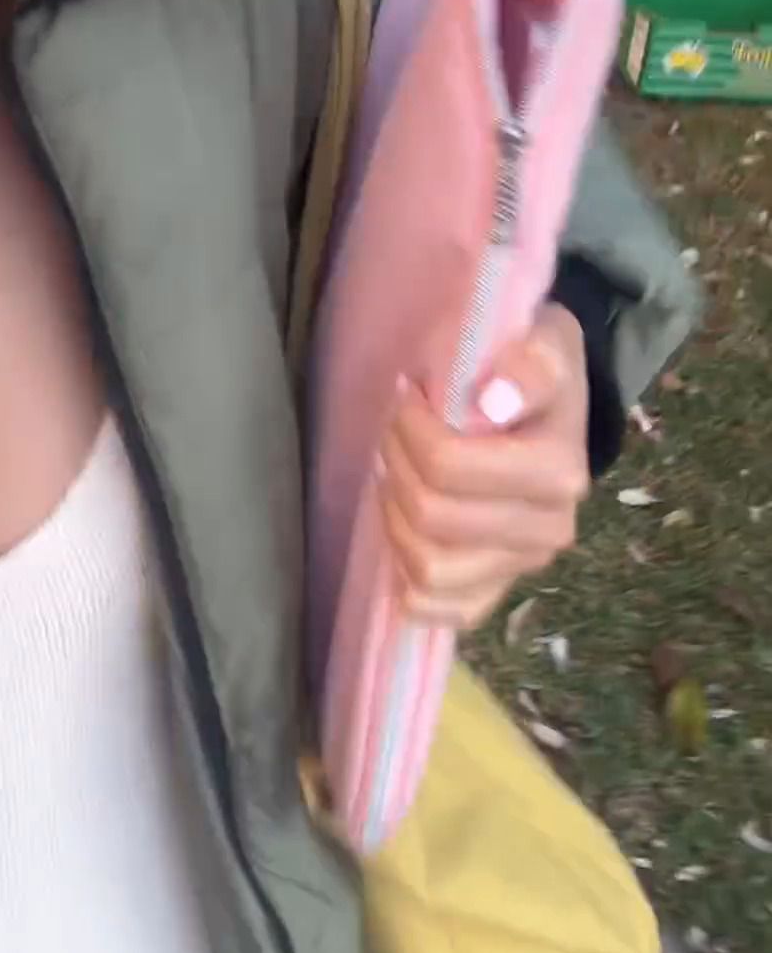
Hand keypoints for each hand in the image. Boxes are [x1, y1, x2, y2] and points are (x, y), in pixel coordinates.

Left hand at [377, 304, 590, 632]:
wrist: (550, 403)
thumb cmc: (535, 368)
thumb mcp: (545, 342)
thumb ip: (531, 363)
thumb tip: (494, 401)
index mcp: (559, 473)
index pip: (450, 467)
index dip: (410, 427)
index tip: (408, 390)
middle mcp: (549, 530)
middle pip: (431, 516)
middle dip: (397, 461)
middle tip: (395, 424)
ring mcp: (521, 567)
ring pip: (427, 569)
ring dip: (394, 513)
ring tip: (396, 469)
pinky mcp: (496, 590)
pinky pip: (436, 610)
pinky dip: (403, 573)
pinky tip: (403, 522)